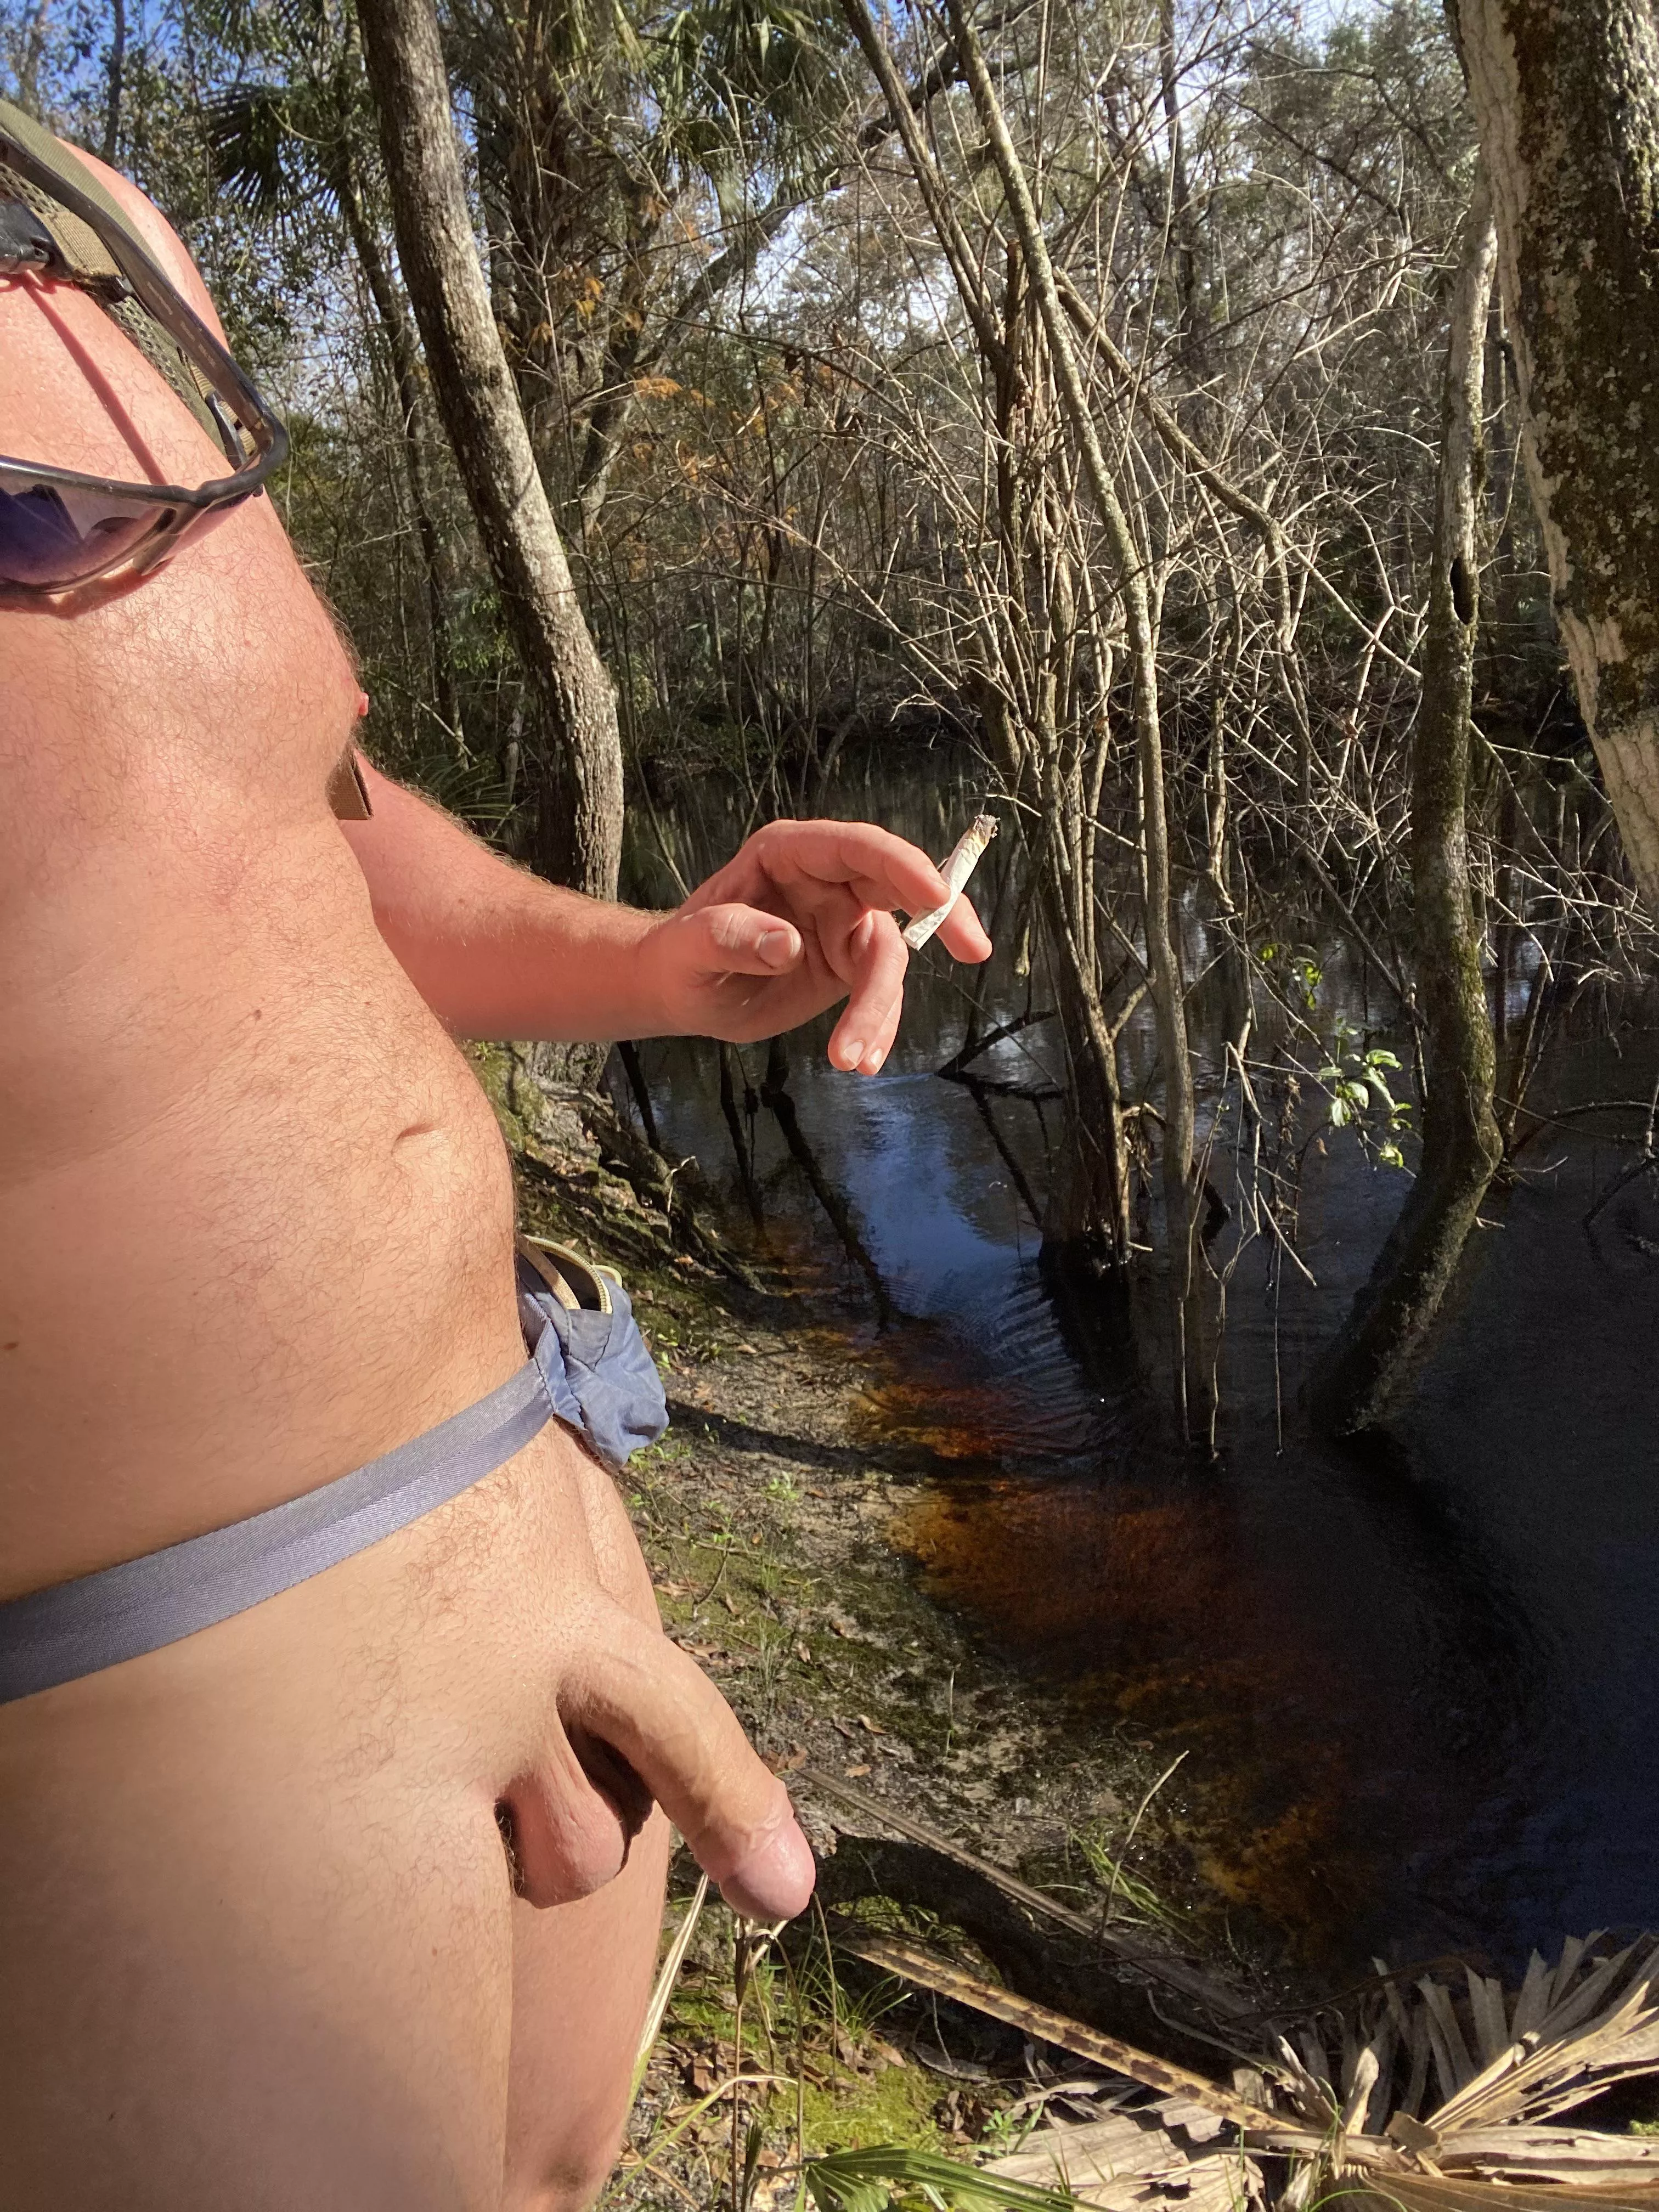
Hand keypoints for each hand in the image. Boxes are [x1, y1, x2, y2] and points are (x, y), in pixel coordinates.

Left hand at [637, 820, 993, 1072]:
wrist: (679, 991)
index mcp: (789, 854)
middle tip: (973, 950)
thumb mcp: (689, 947)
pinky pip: (877, 994)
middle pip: (897, 888)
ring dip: (879, 1009)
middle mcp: (826, 882)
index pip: (856, 848)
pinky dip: (875, 1028)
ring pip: (887, 958)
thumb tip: (788, 943)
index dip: (900, 864)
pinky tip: (859, 1062)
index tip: (936, 894)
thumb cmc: (678, 955)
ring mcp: (842, 923)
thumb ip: (732, 937)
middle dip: (941, 915)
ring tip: (850, 1060)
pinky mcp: (847, 965)